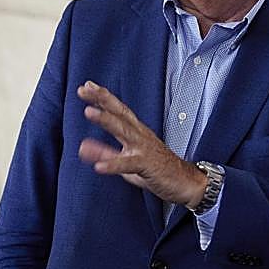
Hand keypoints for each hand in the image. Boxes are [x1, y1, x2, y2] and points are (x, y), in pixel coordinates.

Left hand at [77, 81, 205, 206]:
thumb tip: (82, 147)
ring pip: (124, 131)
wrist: (186, 182)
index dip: (102, 97)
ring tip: (89, 112)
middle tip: (84, 89)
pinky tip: (99, 166)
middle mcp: (140, 135)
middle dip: (102, 99)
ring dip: (106, 120)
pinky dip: (113, 164)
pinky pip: (128, 164)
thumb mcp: (127, 161)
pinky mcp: (147, 165)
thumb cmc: (158, 168)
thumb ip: (105, 153)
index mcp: (136, 131)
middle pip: (120, 113)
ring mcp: (144, 148)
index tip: (86, 86)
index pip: (118, 110)